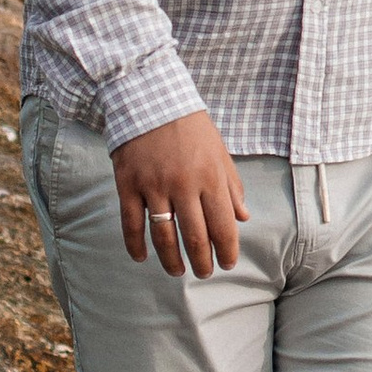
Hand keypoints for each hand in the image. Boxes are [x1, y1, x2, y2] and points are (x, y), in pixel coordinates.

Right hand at [112, 112, 248, 274]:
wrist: (150, 98)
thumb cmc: (190, 128)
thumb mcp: (219, 152)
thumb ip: (232, 186)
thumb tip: (243, 218)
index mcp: (210, 177)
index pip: (223, 225)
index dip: (227, 250)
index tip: (228, 263)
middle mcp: (184, 185)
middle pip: (195, 237)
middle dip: (202, 262)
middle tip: (205, 273)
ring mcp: (154, 186)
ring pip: (164, 236)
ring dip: (172, 260)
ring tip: (178, 272)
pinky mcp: (128, 185)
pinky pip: (132, 224)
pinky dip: (135, 245)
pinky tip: (142, 258)